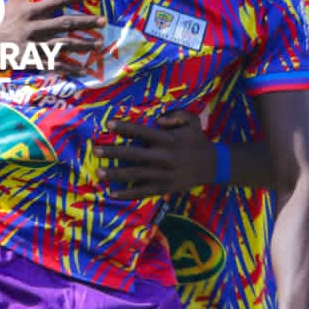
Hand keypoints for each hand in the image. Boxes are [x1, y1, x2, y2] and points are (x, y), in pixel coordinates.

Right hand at [0, 0, 104, 76]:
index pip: (55, 1)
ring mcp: (32, 45)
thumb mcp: (11, 1)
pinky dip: (68, 68)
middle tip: (103, 21)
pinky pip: (53, 65)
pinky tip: (82, 70)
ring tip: (98, 44)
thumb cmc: (2, 21)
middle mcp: (32, 27)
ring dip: (82, 45)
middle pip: (63, 24)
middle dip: (85, 22)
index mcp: (29, 11)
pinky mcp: (32, 61)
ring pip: (61, 45)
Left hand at [94, 110, 212, 198]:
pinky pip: (142, 192)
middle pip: (134, 154)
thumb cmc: (196, 140)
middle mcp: (164, 158)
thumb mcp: (192, 120)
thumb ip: (176, 114)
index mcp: (168, 140)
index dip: (125, 128)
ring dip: (116, 174)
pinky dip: (127, 194)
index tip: (109, 124)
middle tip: (96, 150)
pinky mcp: (163, 188)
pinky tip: (112, 194)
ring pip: (135, 175)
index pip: (143, 132)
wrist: (211, 166)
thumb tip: (158, 120)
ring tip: (99, 172)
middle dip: (113, 152)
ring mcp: (163, 175)